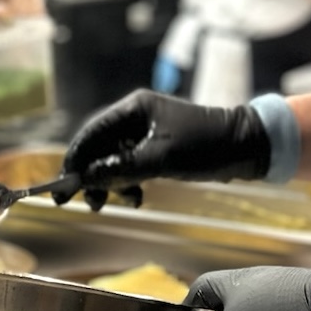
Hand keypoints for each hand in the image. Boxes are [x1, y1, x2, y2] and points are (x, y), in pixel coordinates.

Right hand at [62, 90, 271, 191]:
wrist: (246, 147)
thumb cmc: (205, 146)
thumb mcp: (160, 159)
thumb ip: (120, 169)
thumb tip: (86, 179)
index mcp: (134, 108)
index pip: (93, 131)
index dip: (76, 157)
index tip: (64, 182)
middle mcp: (136, 116)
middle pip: (100, 146)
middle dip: (91, 173)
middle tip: (81, 201)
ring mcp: (146, 132)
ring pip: (114, 158)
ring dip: (109, 181)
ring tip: (107, 203)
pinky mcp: (157, 147)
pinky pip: (130, 165)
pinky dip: (127, 182)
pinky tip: (134, 197)